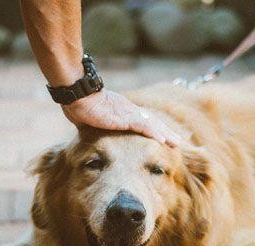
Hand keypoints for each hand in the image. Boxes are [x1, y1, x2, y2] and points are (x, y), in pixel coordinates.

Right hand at [61, 89, 179, 147]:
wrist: (77, 94)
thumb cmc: (79, 104)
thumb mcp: (90, 119)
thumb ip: (94, 125)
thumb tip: (87, 130)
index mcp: (122, 111)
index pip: (143, 121)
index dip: (155, 129)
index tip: (163, 137)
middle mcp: (129, 111)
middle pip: (152, 122)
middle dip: (165, 132)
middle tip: (177, 142)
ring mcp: (128, 113)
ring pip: (152, 124)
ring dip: (164, 134)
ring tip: (176, 143)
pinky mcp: (124, 118)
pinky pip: (142, 126)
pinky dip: (153, 133)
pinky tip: (162, 141)